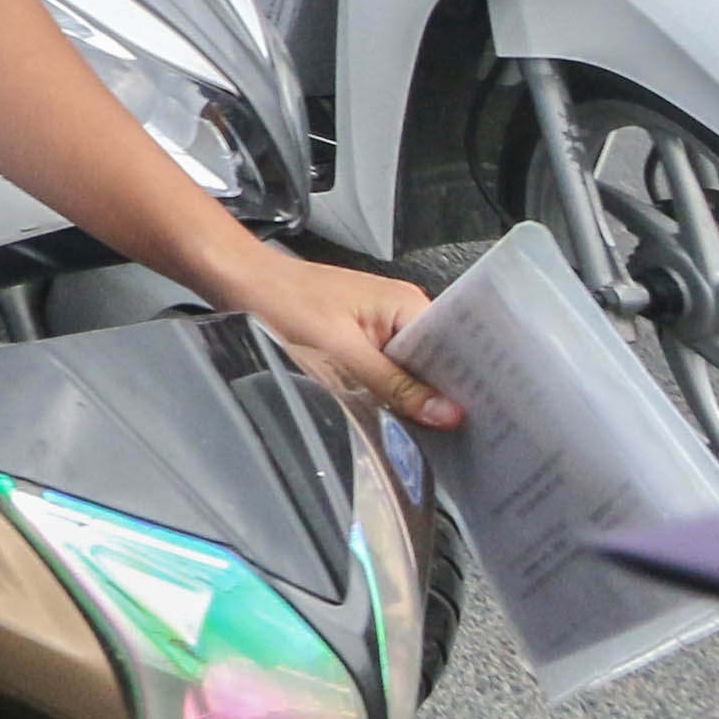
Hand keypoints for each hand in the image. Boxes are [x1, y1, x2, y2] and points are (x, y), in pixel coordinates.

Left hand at [226, 247, 461, 430]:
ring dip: (412, 398)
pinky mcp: (362, 339)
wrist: (242, 282)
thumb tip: (447, 413)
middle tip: (454, 436)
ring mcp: (381, 326)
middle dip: (441, 399)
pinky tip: (390, 412)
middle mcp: (401, 311)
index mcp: (407, 304)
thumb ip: (395, 384)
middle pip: (436, 365)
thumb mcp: (342, 351)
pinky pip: (388, 371)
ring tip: (424, 429)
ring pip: (411, 372)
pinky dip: (389, 391)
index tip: (477, 421)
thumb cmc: (283, 301)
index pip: (455, 351)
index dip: (465, 388)